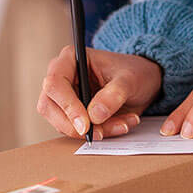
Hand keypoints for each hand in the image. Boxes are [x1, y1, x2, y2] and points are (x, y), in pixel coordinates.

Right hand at [37, 45, 162, 138]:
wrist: (143, 81)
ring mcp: (65, 96)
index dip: (67, 105)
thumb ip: (113, 95)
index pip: (55, 82)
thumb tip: (94, 115)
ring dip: (91, 131)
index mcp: (70, 58)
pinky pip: (75, 131)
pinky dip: (98, 133)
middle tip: (101, 133)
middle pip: (49, 106)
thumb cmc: (133, 72)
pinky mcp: (72, 113)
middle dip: (74, 125)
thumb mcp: (129, 80)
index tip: (85, 125)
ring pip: (61, 123)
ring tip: (121, 124)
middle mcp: (62, 76)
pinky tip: (119, 124)